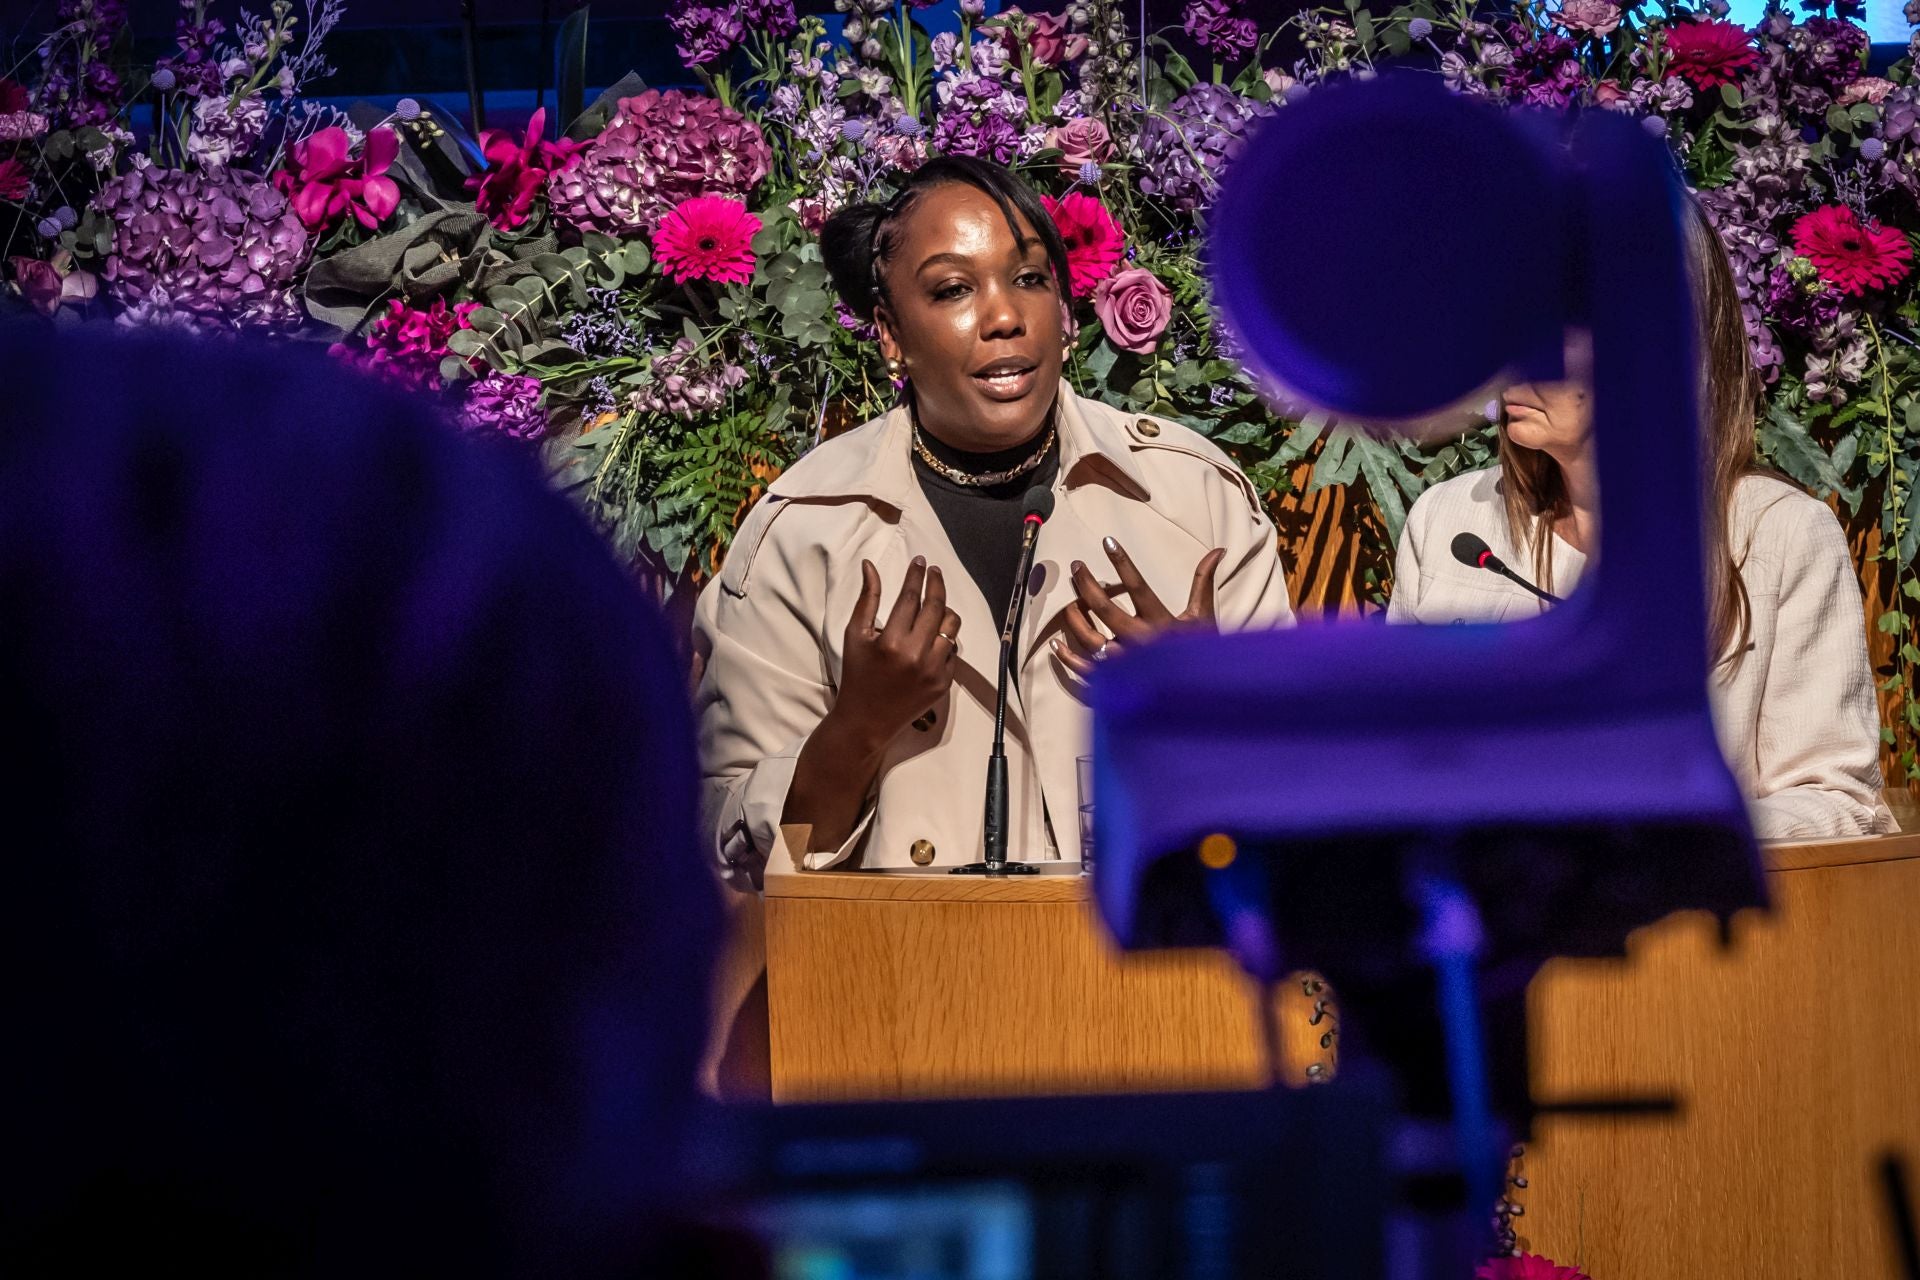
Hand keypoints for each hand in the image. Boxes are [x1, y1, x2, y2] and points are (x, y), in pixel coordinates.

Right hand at [831, 556, 962, 749]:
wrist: (866, 720)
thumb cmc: (857, 675)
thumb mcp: (855, 636)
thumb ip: (866, 599)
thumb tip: (870, 566)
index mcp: (891, 641)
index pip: (911, 597)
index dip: (916, 575)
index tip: (920, 561)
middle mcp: (916, 655)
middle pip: (936, 606)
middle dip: (936, 583)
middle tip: (934, 571)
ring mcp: (934, 670)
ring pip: (951, 626)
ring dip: (945, 609)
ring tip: (935, 604)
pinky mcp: (944, 683)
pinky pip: (953, 650)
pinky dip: (945, 639)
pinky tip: (932, 636)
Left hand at [1050, 538, 1224, 678]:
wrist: (1200, 700)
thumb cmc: (1202, 654)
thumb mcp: (1204, 618)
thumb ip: (1203, 583)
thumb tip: (1218, 551)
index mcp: (1162, 624)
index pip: (1138, 587)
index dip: (1122, 563)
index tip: (1107, 542)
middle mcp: (1141, 642)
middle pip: (1105, 609)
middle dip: (1087, 585)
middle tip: (1076, 566)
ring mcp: (1125, 664)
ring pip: (1089, 638)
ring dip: (1075, 618)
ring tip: (1069, 603)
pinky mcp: (1115, 683)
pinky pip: (1084, 669)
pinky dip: (1067, 657)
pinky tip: (1056, 644)